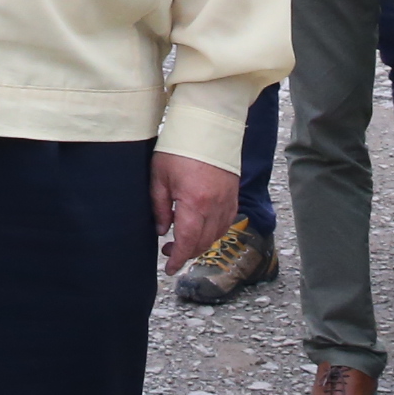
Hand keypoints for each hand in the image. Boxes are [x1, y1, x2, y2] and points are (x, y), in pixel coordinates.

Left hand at [150, 152, 237, 276]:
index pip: (188, 242)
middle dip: (187, 252)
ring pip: (216, 235)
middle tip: (169, 250)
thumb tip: (163, 230)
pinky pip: (226, 222)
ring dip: (201, 243)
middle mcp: (215, 207)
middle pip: (203, 242)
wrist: (208, 126)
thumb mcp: (159, 176)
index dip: (178, 259)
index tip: (169, 269)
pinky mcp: (234, 194)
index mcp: (195, 204)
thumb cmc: (180, 147)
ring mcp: (228, 201)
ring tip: (183, 239)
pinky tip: (202, 227)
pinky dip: (214, 231)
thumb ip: (160, 207)